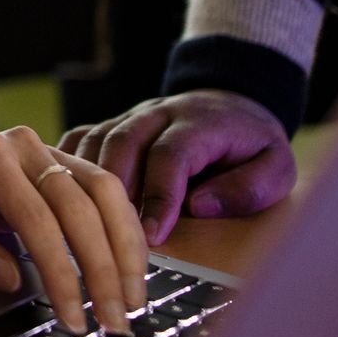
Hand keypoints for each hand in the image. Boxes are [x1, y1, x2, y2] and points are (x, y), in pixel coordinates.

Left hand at [0, 127, 148, 335]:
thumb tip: (12, 280)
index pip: (37, 220)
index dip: (61, 273)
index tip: (72, 316)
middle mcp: (27, 146)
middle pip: (81, 206)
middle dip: (104, 269)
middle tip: (114, 319)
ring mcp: (53, 148)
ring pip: (107, 193)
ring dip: (127, 249)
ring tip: (133, 298)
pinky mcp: (72, 160)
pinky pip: (110, 191)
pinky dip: (126, 231)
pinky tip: (132, 267)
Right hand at [60, 89, 293, 246]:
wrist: (232, 101)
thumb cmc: (251, 145)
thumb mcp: (275, 167)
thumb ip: (248, 188)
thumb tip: (200, 206)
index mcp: (199, 123)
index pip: (172, 156)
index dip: (160, 196)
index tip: (153, 235)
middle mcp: (159, 114)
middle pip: (123, 141)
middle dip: (113, 189)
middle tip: (110, 233)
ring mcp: (131, 116)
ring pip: (97, 139)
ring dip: (87, 180)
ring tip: (83, 222)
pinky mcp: (112, 124)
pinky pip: (81, 137)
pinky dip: (67, 163)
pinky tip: (61, 194)